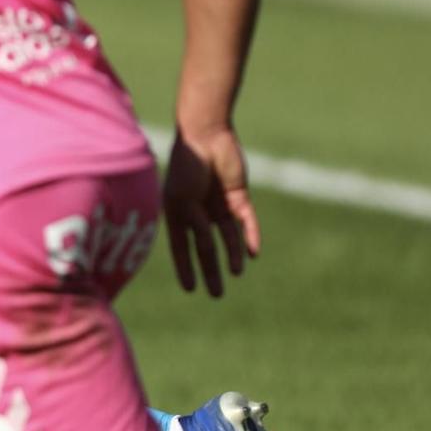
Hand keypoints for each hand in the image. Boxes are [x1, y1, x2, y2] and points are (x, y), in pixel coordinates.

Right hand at [162, 124, 260, 296]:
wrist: (204, 136)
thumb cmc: (185, 166)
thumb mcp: (183, 200)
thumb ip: (196, 225)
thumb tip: (208, 249)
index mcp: (177, 212)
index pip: (181, 248)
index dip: (185, 269)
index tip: (190, 290)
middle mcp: (197, 212)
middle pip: (205, 247)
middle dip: (210, 270)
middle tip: (216, 294)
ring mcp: (218, 204)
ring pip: (227, 236)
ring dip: (232, 255)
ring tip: (236, 273)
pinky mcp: (238, 195)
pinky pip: (245, 220)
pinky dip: (249, 236)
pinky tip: (253, 253)